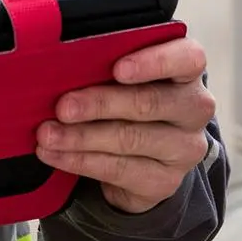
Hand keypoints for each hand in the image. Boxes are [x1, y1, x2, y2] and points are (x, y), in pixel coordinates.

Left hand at [34, 36, 215, 213]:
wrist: (145, 153)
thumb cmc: (126, 95)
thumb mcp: (120, 74)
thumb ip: (104, 61)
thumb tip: (59, 62)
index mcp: (186, 70)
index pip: (188, 59)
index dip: (154, 62)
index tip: (118, 69)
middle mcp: (193, 108)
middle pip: (150, 103)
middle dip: (100, 103)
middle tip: (62, 107)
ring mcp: (183, 148)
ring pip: (130, 139)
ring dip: (81, 137)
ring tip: (47, 135)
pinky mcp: (165, 181)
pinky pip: (119, 170)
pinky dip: (80, 161)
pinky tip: (55, 155)